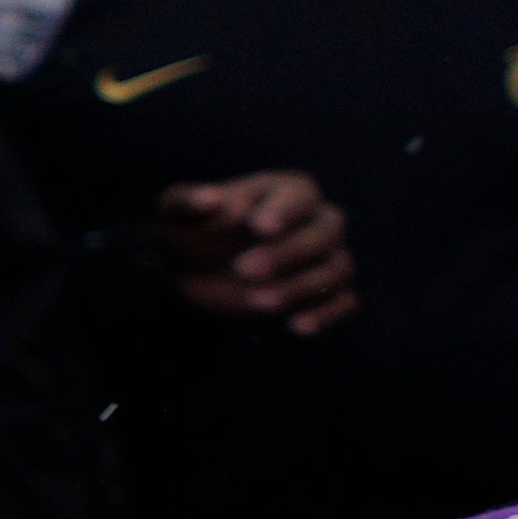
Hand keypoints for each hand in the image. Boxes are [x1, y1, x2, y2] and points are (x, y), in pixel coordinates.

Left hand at [140, 168, 353, 339]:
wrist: (189, 273)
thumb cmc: (186, 230)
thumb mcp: (173, 212)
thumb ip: (187, 202)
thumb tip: (210, 200)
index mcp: (283, 191)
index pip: (300, 194)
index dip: (284, 210)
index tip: (258, 228)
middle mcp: (314, 221)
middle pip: (325, 231)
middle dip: (289, 252)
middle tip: (243, 270)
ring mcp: (324, 258)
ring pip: (337, 268)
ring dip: (302, 287)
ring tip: (256, 302)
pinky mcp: (326, 293)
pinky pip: (344, 302)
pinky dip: (327, 315)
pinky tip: (296, 328)